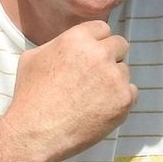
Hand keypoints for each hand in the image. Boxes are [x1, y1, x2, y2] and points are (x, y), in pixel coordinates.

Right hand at [4, 21, 136, 161]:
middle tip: (96, 76)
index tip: (91, 56)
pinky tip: (101, 108)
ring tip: (92, 97)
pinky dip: (120, 100)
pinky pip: (132, 92)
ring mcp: (115, 78)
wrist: (36, 132)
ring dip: (114, 80)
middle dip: (110, 57)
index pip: (103, 29)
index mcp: (78, 39)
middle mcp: (100, 54)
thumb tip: (67, 45)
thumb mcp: (33, 58)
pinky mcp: (124, 100)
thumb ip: (57, 45)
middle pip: (120, 45)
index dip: (97, 42)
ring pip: (125, 71)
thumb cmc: (30, 97)